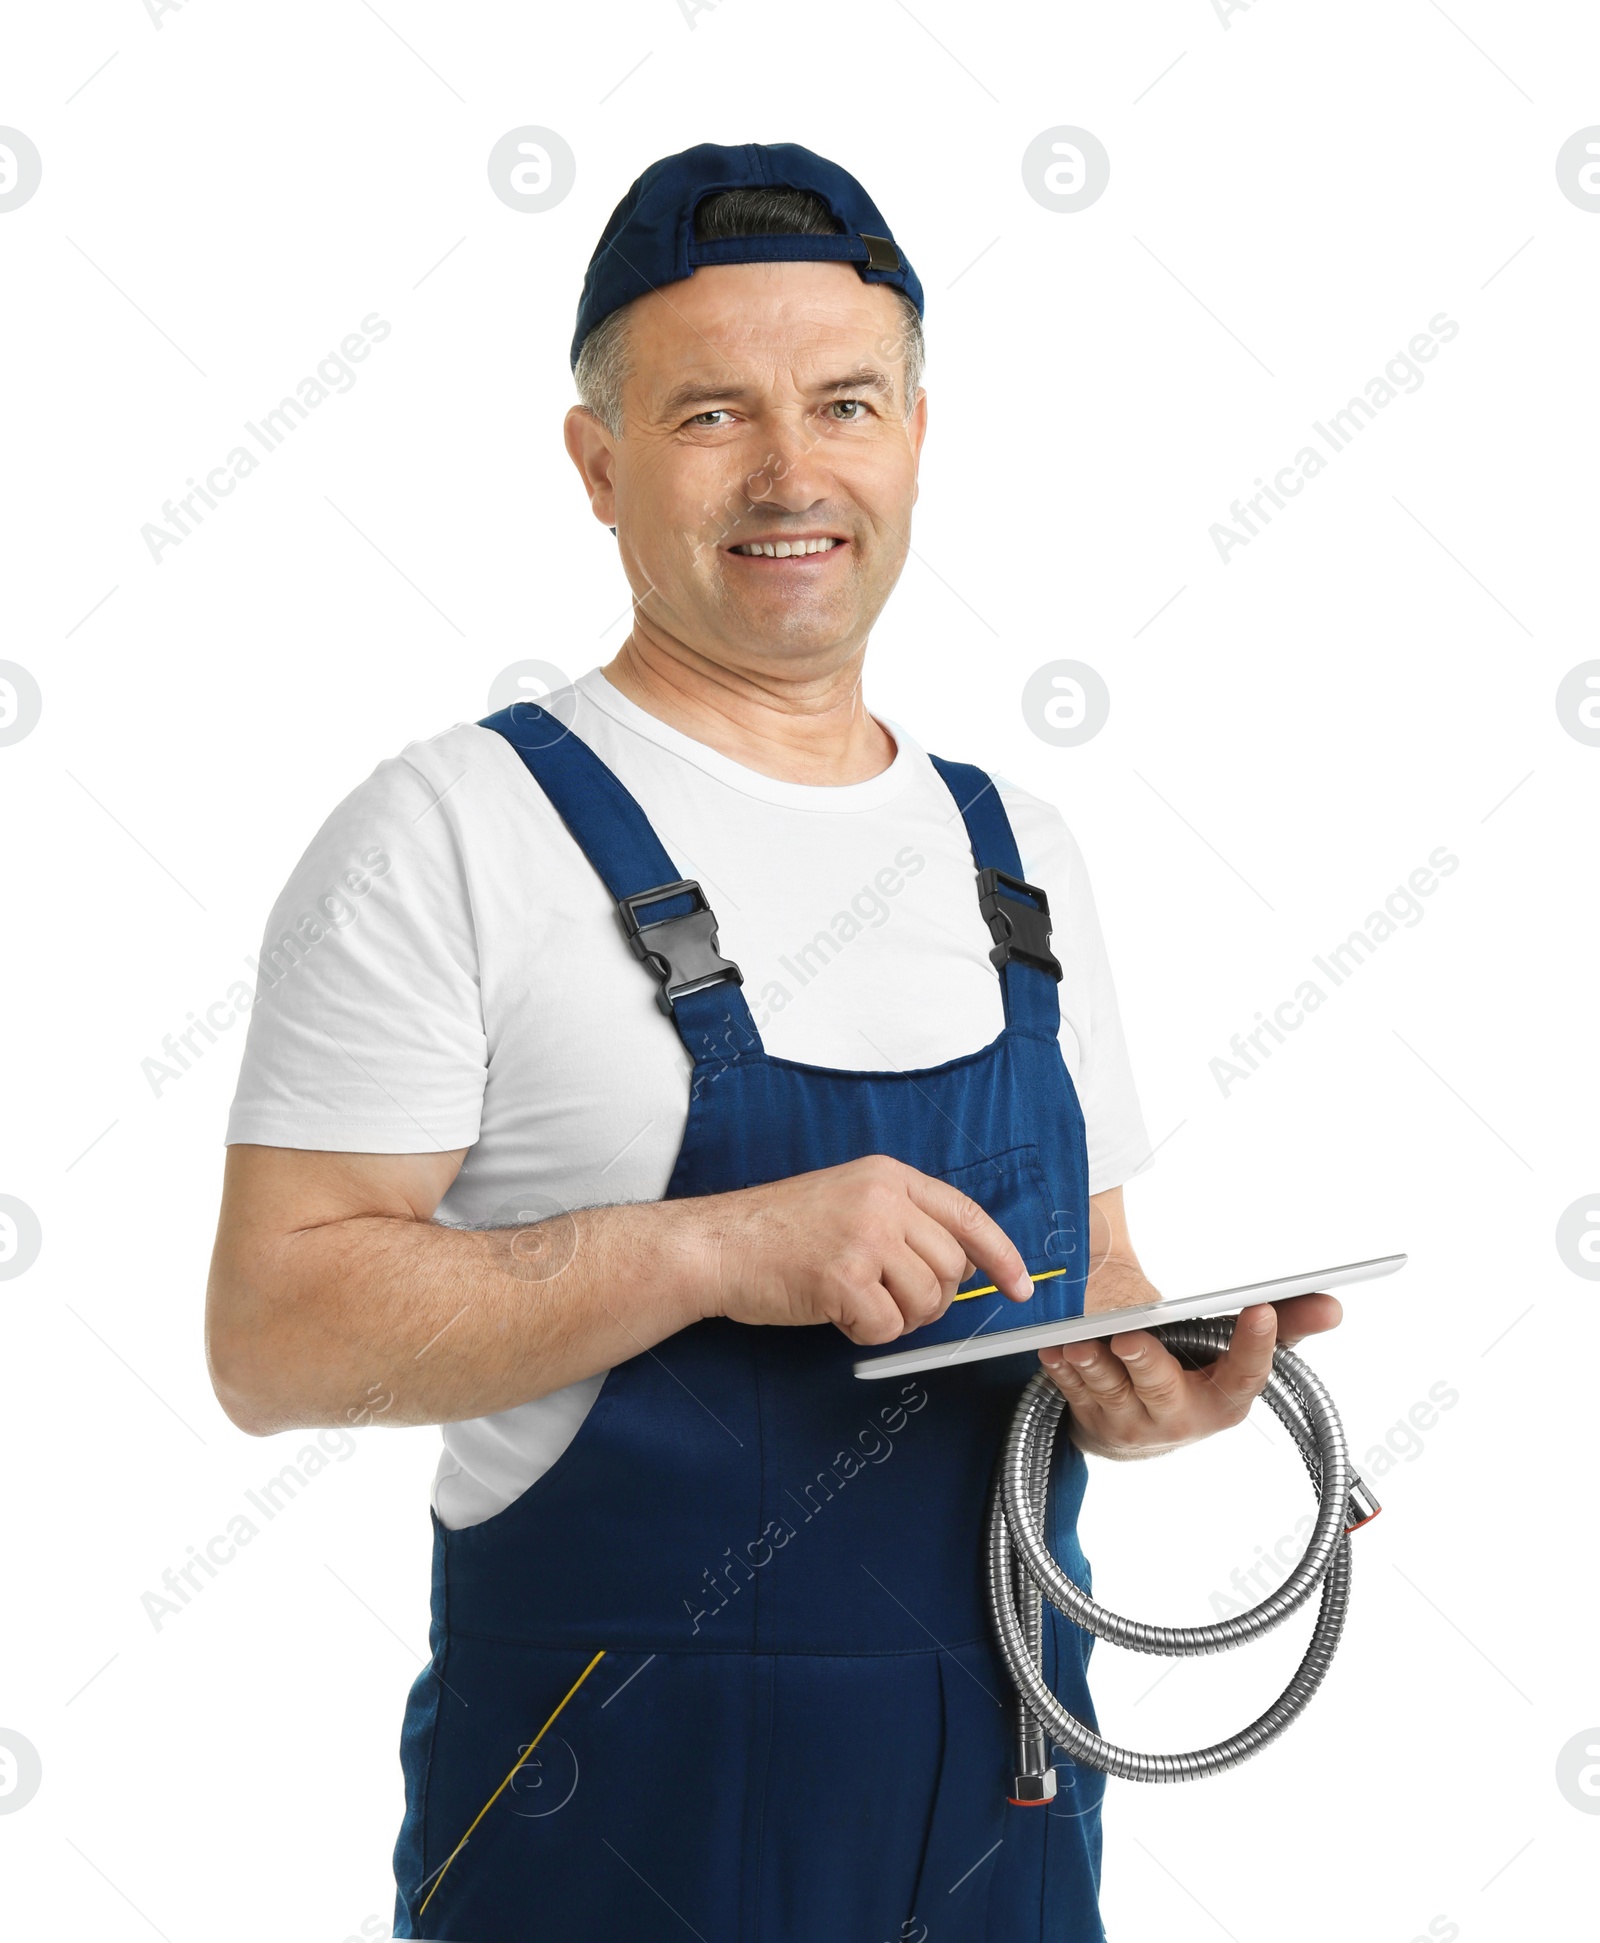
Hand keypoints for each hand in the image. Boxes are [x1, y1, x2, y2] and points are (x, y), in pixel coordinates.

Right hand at [703, 1155, 1032, 1345]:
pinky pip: (888, 1328)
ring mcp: (865, 1237)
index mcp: (888, 1176)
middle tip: (889, 1301)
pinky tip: (835, 1312)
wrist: (718, 1245)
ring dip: (897, 1318)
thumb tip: (956, 1265)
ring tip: (856, 1302)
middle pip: (951, 1268)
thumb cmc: (776, 1232)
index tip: (1019, 1285)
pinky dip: (865, 1332)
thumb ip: (902, 1220)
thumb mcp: (848, 1200)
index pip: (967, 1215)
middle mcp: (883, 1200)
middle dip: (930, 1299)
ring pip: (926, 1302)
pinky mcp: (844, 1277)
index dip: (1001, 1255)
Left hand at [1038, 1283, 1343, 1459]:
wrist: (1144, 1428)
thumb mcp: (1239, 1356)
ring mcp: (1131, 1421)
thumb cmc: (1199, 1377)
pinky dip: (1060, 1372)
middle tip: (1130, 1337)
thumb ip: (1284, 1329)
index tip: (1261, 1307)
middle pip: (1163, 1388)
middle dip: (1146, 1363)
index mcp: (1225, 1401)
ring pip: (1110, 1390)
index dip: (1257, 1345)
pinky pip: (1073, 1393)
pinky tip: (1052, 1350)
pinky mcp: (1091, 1417)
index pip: (1247, 1376)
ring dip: (1091, 1366)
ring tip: (1077, 1342)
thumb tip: (1334, 1306)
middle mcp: (1179, 1416)